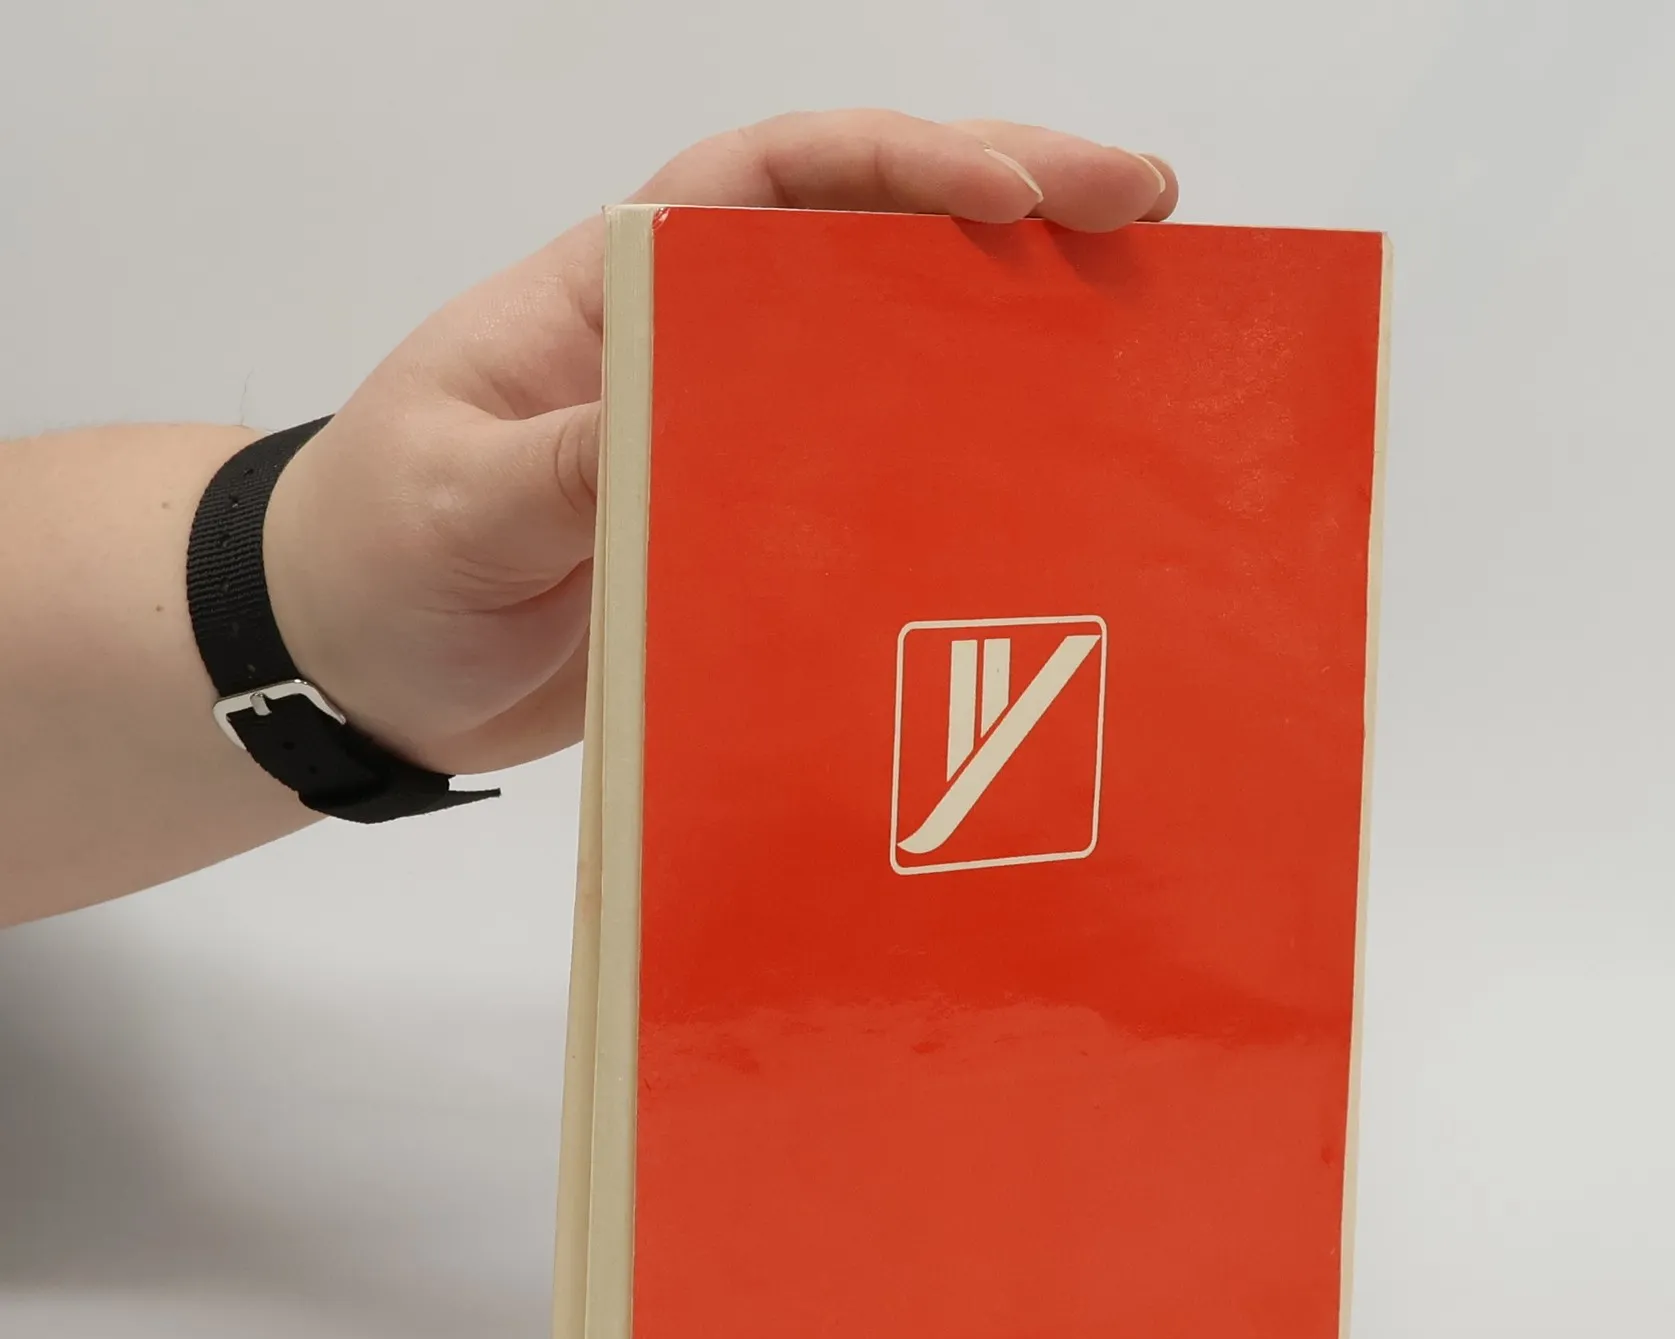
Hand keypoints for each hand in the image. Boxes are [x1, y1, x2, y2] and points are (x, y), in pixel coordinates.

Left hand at [263, 112, 1177, 775]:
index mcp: (622, 287)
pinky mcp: (757, 531)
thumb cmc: (378, 555)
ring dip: (1018, 331)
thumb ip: (566, 461)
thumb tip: (679, 431)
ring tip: (1144, 324)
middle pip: (874, 239)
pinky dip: (967, 470)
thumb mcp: (456, 501)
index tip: (1013, 196)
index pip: (778, 178)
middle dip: (1013, 207)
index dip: (903, 167)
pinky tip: (1052, 480)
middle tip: (1145, 209)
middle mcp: (701, 344)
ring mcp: (738, 438)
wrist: (361, 667)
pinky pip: (881, 483)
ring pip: (900, 353)